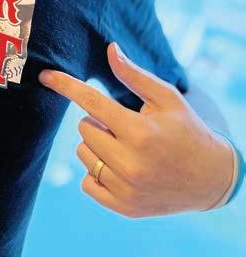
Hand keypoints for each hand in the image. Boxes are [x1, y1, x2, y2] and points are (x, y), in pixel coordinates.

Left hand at [38, 42, 234, 216]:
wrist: (211, 178)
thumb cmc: (186, 129)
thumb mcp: (166, 98)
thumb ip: (134, 75)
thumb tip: (110, 49)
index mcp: (140, 132)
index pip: (92, 102)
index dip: (66, 85)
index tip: (45, 76)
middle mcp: (131, 164)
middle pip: (84, 128)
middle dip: (99, 121)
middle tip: (126, 126)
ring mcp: (126, 189)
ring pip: (83, 154)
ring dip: (97, 146)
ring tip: (126, 147)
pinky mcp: (123, 207)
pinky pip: (87, 183)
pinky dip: (97, 172)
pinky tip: (121, 168)